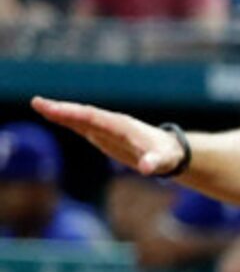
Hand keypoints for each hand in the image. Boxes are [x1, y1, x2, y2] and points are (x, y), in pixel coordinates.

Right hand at [33, 97, 184, 176]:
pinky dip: (66, 119)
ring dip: (60, 112)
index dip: (75, 114)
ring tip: (37, 104)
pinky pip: (81, 124)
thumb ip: (154, 163)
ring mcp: (106, 127)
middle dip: (61, 109)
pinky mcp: (103, 134)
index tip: (55, 110)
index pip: (94, 118)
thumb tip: (148, 168)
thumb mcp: (163, 161)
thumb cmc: (166, 155)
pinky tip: (51, 115)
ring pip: (79, 117)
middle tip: (37, 103)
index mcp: (122, 126)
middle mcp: (111, 123)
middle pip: (83, 114)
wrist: (169, 150)